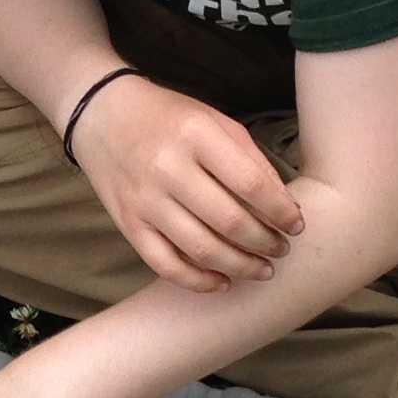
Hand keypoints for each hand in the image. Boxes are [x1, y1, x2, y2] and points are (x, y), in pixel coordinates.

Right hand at [69, 78, 302, 292]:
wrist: (101, 115)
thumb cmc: (167, 117)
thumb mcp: (214, 121)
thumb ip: (249, 159)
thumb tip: (284, 205)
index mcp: (196, 135)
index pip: (250, 184)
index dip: (281, 211)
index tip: (296, 225)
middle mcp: (168, 168)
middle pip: (229, 221)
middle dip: (265, 243)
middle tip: (282, 250)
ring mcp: (144, 199)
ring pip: (200, 248)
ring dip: (239, 266)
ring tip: (262, 269)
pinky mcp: (128, 223)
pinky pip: (165, 264)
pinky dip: (197, 281)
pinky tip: (222, 283)